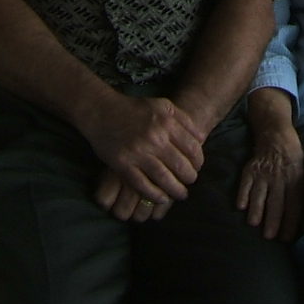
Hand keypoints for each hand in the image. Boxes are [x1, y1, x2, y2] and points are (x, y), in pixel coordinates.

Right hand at [79, 94, 204, 216]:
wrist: (101, 111)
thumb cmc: (134, 109)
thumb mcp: (163, 105)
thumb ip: (183, 119)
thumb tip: (201, 138)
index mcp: (166, 123)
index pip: (193, 149)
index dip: (199, 161)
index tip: (197, 167)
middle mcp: (155, 139)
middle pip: (181, 166)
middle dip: (190, 178)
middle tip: (190, 181)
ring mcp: (139, 154)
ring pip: (165, 179)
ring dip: (176, 190)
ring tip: (181, 194)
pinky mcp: (123, 166)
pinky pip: (144, 186)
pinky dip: (156, 195)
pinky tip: (162, 198)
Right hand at [237, 123, 303, 240]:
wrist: (277, 137)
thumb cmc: (294, 162)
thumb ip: (299, 193)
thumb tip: (297, 220)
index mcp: (296, 180)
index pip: (294, 205)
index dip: (290, 222)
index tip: (286, 238)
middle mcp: (280, 178)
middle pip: (276, 202)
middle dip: (273, 220)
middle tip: (269, 237)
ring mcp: (264, 173)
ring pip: (260, 194)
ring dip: (256, 209)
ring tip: (254, 224)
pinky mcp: (250, 170)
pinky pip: (245, 184)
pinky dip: (242, 194)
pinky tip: (240, 206)